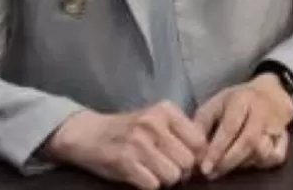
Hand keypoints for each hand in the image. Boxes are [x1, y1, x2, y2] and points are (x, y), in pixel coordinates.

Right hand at [43, 101, 208, 188]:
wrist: (87, 133)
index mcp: (166, 110)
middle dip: (181, 171)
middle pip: (188, 161)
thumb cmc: (126, 130)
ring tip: (153, 171)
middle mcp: (154, 123)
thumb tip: (205, 156)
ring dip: (165, 180)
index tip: (186, 161)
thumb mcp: (155, 120)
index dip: (196, 157)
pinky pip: (153, 184)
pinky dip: (150, 185)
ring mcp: (139, 142)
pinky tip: (141, 175)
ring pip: (173, 175)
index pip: (200, 141)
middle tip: (168, 169)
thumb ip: (179, 132)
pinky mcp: (125, 161)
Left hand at [194, 74, 292, 178]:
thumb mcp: (216, 102)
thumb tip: (193, 149)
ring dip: (242, 163)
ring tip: (228, 163)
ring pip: (261, 152)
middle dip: (227, 162)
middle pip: (247, 142)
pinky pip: (275, 157)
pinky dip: (262, 163)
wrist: (272, 91)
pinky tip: (249, 160)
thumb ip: (202, 123)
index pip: (229, 127)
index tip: (204, 166)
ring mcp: (276, 124)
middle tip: (212, 173)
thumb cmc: (239, 100)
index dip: (216, 149)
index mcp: (242, 99)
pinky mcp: (285, 137)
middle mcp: (261, 111)